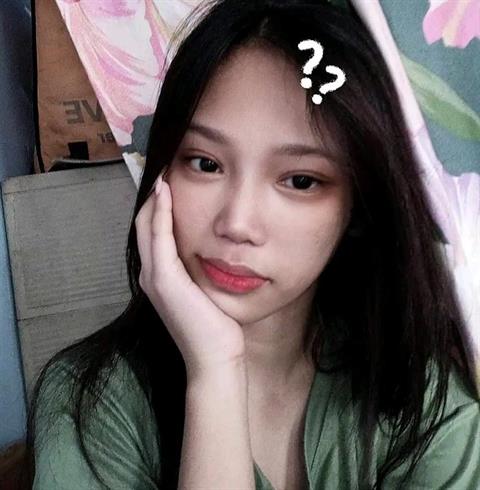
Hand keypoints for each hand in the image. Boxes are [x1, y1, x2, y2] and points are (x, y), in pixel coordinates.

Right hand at [134, 168, 246, 379]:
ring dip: (153, 198)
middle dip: (152, 196)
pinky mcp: (163, 279)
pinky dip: (159, 212)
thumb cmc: (216, 327)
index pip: (153, 232)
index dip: (157, 206)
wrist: (214, 357)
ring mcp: (153, 277)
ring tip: (163, 172)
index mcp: (160, 277)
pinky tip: (166, 191)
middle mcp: (151, 274)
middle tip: (163, 168)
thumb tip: (216, 252)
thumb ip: (201, 271)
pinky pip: (158, 236)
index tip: (169, 181)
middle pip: (144, 224)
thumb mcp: (206, 293)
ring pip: (146, 226)